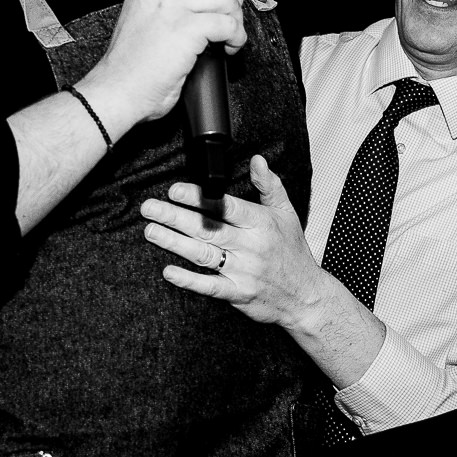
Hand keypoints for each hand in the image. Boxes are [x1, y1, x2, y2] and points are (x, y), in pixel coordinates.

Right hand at [78, 0, 246, 127]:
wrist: (117, 89)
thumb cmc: (132, 63)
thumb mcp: (144, 13)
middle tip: (229, 16)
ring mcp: (172, 5)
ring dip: (237, 19)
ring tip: (229, 37)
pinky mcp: (186, 29)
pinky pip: (228, 24)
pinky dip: (237, 38)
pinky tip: (228, 48)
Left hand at [141, 156, 327, 327]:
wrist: (305, 295)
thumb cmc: (293, 253)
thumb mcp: (287, 214)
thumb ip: (270, 186)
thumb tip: (258, 161)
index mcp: (261, 224)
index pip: (225, 207)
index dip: (198, 198)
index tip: (175, 190)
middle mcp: (250, 247)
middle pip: (207, 229)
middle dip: (175, 217)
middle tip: (150, 208)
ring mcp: (243, 271)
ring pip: (203, 254)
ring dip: (174, 243)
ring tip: (151, 231)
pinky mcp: (238, 293)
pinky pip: (210, 286)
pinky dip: (189, 280)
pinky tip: (169, 271)